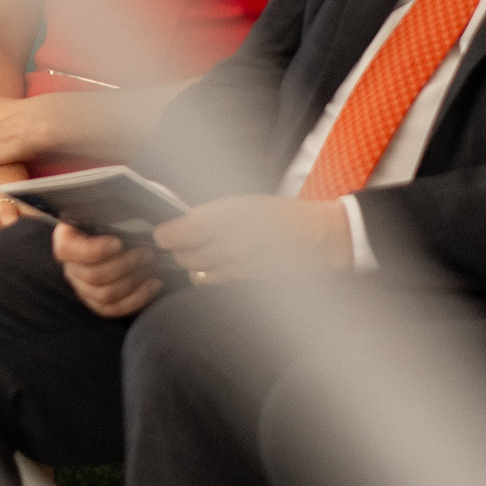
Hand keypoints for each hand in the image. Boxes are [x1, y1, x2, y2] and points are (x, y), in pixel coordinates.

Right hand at [55, 220, 173, 319]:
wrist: (123, 240)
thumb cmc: (113, 224)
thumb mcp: (106, 215)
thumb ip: (106, 216)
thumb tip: (117, 215)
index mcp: (66, 240)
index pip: (67, 250)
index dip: (93, 250)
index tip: (118, 243)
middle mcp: (71, 267)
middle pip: (93, 275)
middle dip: (125, 265)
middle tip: (146, 253)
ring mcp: (83, 288)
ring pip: (105, 294)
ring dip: (134, 280)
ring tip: (151, 265)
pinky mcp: (97, 304)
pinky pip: (115, 309)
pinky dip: (138, 298)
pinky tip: (153, 284)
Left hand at [156, 194, 351, 284]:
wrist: (321, 238)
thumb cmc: (283, 215)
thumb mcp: (245, 203)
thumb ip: (211, 214)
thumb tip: (180, 221)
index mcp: (224, 215)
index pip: (174, 233)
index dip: (165, 233)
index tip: (164, 231)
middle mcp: (227, 242)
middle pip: (181, 255)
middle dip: (179, 249)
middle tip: (183, 240)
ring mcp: (237, 266)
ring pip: (195, 271)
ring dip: (193, 264)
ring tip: (203, 253)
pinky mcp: (246, 282)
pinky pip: (213, 282)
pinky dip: (209, 276)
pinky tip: (218, 266)